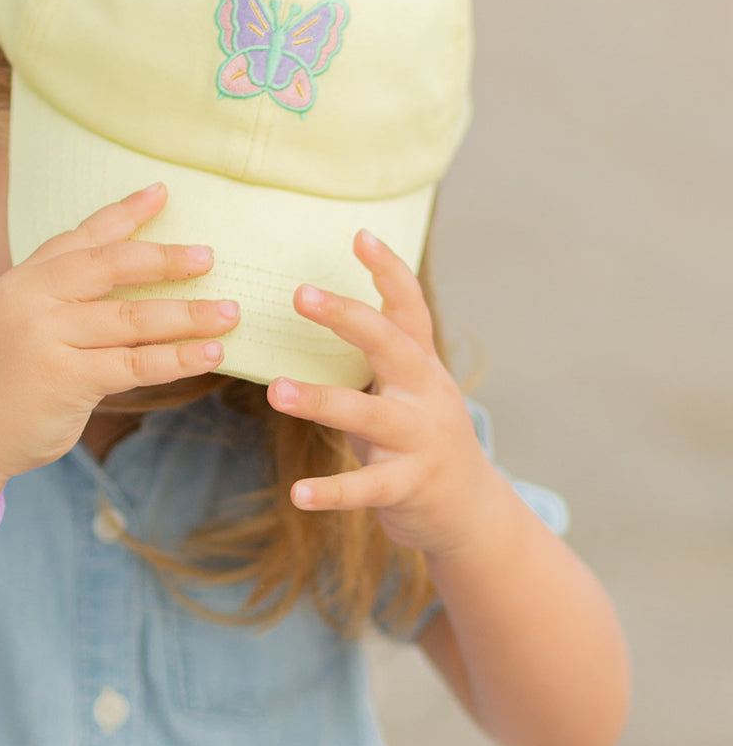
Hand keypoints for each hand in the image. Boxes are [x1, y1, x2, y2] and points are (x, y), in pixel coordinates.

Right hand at [0, 183, 239, 481]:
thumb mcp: (22, 319)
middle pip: (111, 267)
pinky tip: (210, 354)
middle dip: (165, 260)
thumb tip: (130, 267)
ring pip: (132, 319)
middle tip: (209, 258)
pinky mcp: (66, 379)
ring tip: (229, 313)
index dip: (125, 214)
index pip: (82, 237)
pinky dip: (177, 358)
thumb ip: (63, 292)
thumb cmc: (5, 377)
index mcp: (24, 279)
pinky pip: (134, 364)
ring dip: (188, 315)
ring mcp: (47, 338)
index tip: (162, 194)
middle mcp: (33, 300)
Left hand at [267, 229, 496, 555]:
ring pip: (368, 416)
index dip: (389, 272)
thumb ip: (380, 352)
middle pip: (391, 346)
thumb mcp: (407, 388)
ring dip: (319, 400)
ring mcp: (420, 440)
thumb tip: (329, 302)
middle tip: (300, 295)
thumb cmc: (420, 439)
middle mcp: (426, 395)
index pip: (410, 309)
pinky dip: (331, 491)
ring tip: (274, 390)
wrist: (470, 510)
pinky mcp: (408, 485)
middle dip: (348, 318)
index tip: (360, 236)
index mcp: (422, 366)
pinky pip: (365, 488)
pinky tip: (297, 493)